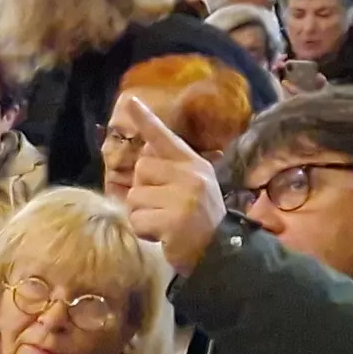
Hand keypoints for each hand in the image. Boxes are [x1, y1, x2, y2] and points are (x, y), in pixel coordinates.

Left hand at [112, 93, 227, 273]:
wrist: (221, 252)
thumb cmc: (199, 219)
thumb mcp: (193, 187)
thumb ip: (171, 169)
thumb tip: (143, 152)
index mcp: (194, 164)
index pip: (165, 138)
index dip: (147, 120)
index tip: (131, 101)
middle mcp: (191, 175)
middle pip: (140, 170)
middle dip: (143, 192)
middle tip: (163, 208)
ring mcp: (183, 198)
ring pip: (135, 197)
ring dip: (142, 214)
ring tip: (164, 223)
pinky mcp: (173, 221)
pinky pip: (137, 220)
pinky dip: (143, 232)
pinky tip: (162, 236)